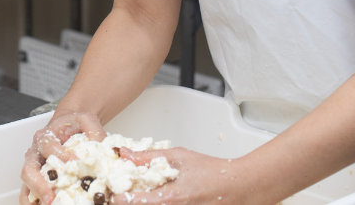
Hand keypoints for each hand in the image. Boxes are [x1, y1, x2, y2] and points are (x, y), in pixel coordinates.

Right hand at [20, 113, 106, 204]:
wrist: (67, 127)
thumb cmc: (73, 126)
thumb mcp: (85, 121)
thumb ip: (94, 131)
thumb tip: (103, 148)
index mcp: (45, 137)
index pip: (49, 148)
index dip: (62, 156)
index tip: (77, 164)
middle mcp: (35, 153)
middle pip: (29, 170)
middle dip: (38, 185)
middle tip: (50, 198)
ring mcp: (34, 168)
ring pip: (26, 185)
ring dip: (35, 197)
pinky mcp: (36, 180)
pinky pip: (30, 193)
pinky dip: (35, 202)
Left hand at [111, 148, 260, 204]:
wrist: (242, 187)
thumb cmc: (214, 171)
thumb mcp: (179, 158)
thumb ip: (148, 158)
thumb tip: (124, 154)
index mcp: (169, 198)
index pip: (130, 203)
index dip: (116, 197)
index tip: (112, 192)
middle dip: (129, 202)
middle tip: (125, 194)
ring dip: (143, 203)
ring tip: (142, 196)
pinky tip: (162, 200)